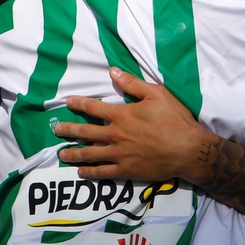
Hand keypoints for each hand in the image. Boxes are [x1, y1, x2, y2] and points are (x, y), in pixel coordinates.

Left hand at [54, 67, 218, 181]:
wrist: (188, 150)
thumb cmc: (175, 120)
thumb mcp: (157, 94)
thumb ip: (133, 84)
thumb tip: (113, 71)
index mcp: (122, 115)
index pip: (93, 107)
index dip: (78, 104)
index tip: (68, 102)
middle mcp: (115, 135)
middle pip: (85, 132)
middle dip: (68, 130)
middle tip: (56, 130)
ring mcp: (119, 154)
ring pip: (89, 154)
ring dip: (73, 154)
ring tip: (61, 154)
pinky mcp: (126, 170)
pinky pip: (102, 172)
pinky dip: (90, 172)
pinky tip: (81, 172)